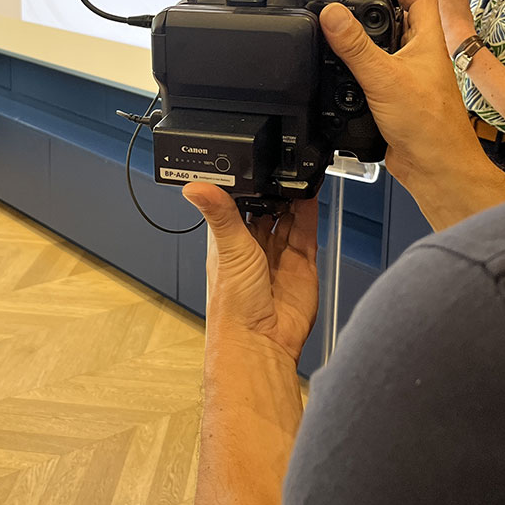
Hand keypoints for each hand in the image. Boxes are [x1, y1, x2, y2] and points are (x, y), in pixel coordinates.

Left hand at [182, 183, 317, 364]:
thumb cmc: (233, 306)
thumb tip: (193, 186)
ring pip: (289, 218)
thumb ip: (219, 213)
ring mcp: (279, 255)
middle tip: (281, 166)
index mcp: (229, 241)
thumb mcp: (228, 248)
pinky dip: (310, 212)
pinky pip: (307, 231)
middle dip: (274, 191)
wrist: (262, 341)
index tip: (254, 163)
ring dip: (293, 198)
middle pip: (267, 209)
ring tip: (298, 174)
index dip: (247, 186)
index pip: (238, 204)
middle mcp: (254, 247)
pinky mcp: (302, 264)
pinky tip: (311, 193)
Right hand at [319, 0, 504, 227]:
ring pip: (386, 49)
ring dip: (365, 40)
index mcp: (427, 43)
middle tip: (350, 2)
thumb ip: (355, 45)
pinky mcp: (396, 100)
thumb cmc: (429, 126)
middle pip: (399, 21)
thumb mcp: (384, 77)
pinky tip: (343, 74)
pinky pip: (376, 75)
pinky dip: (359, 70)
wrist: (435, 167)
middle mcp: (420, 58)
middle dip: (375, 8)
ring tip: (340, 33)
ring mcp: (409, 79)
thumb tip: (332, 14)